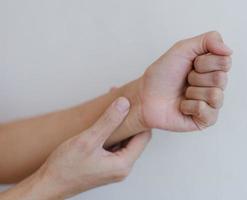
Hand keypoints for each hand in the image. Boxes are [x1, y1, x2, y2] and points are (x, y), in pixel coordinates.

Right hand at [36, 97, 150, 198]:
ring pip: (125, 141)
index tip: (136, 103)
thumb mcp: (88, 140)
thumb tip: (124, 104)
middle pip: (136, 138)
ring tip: (113, 107)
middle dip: (130, 119)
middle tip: (123, 101)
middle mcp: (122, 167)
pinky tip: (104, 122)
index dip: (141, 118)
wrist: (49, 184)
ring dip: (120, 125)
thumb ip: (108, 121)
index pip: (144, 137)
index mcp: (123, 164)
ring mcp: (114, 167)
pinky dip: (112, 133)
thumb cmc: (65, 168)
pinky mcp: (106, 165)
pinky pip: (115, 146)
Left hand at [128, 31, 231, 130]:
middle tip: (185, 80)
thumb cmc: (163, 74)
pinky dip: (190, 106)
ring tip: (183, 93)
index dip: (204, 62)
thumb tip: (229, 50)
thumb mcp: (183, 49)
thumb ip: (208, 40)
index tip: (190, 65)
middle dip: (196, 77)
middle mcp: (215, 86)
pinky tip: (182, 106)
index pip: (225, 61)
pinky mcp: (205, 120)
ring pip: (215, 95)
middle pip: (220, 78)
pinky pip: (207, 112)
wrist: (145, 95)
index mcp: (213, 68)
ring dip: (193, 92)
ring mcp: (211, 104)